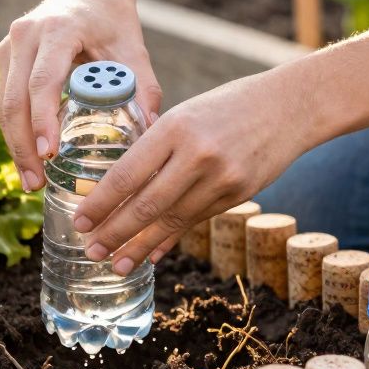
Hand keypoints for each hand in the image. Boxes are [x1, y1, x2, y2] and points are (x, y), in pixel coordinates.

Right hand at [0, 0, 162, 191]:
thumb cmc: (112, 19)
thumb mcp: (133, 48)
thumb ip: (144, 87)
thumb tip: (152, 131)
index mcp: (57, 29)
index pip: (43, 81)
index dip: (43, 120)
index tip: (49, 155)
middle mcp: (25, 35)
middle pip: (15, 99)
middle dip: (23, 146)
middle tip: (37, 182)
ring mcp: (9, 45)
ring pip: (3, 103)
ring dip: (14, 144)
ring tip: (31, 180)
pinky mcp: (4, 56)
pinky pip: (3, 99)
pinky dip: (13, 131)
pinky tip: (27, 158)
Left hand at [72, 68, 313, 274]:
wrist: (289, 106)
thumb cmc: (227, 105)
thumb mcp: (185, 114)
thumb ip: (157, 147)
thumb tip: (121, 189)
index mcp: (174, 127)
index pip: (128, 173)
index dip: (101, 203)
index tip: (80, 221)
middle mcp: (197, 154)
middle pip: (146, 204)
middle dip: (114, 232)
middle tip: (91, 252)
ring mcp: (221, 177)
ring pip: (171, 220)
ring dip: (140, 245)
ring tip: (117, 263)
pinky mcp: (240, 194)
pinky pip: (196, 221)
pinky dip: (170, 239)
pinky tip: (152, 253)